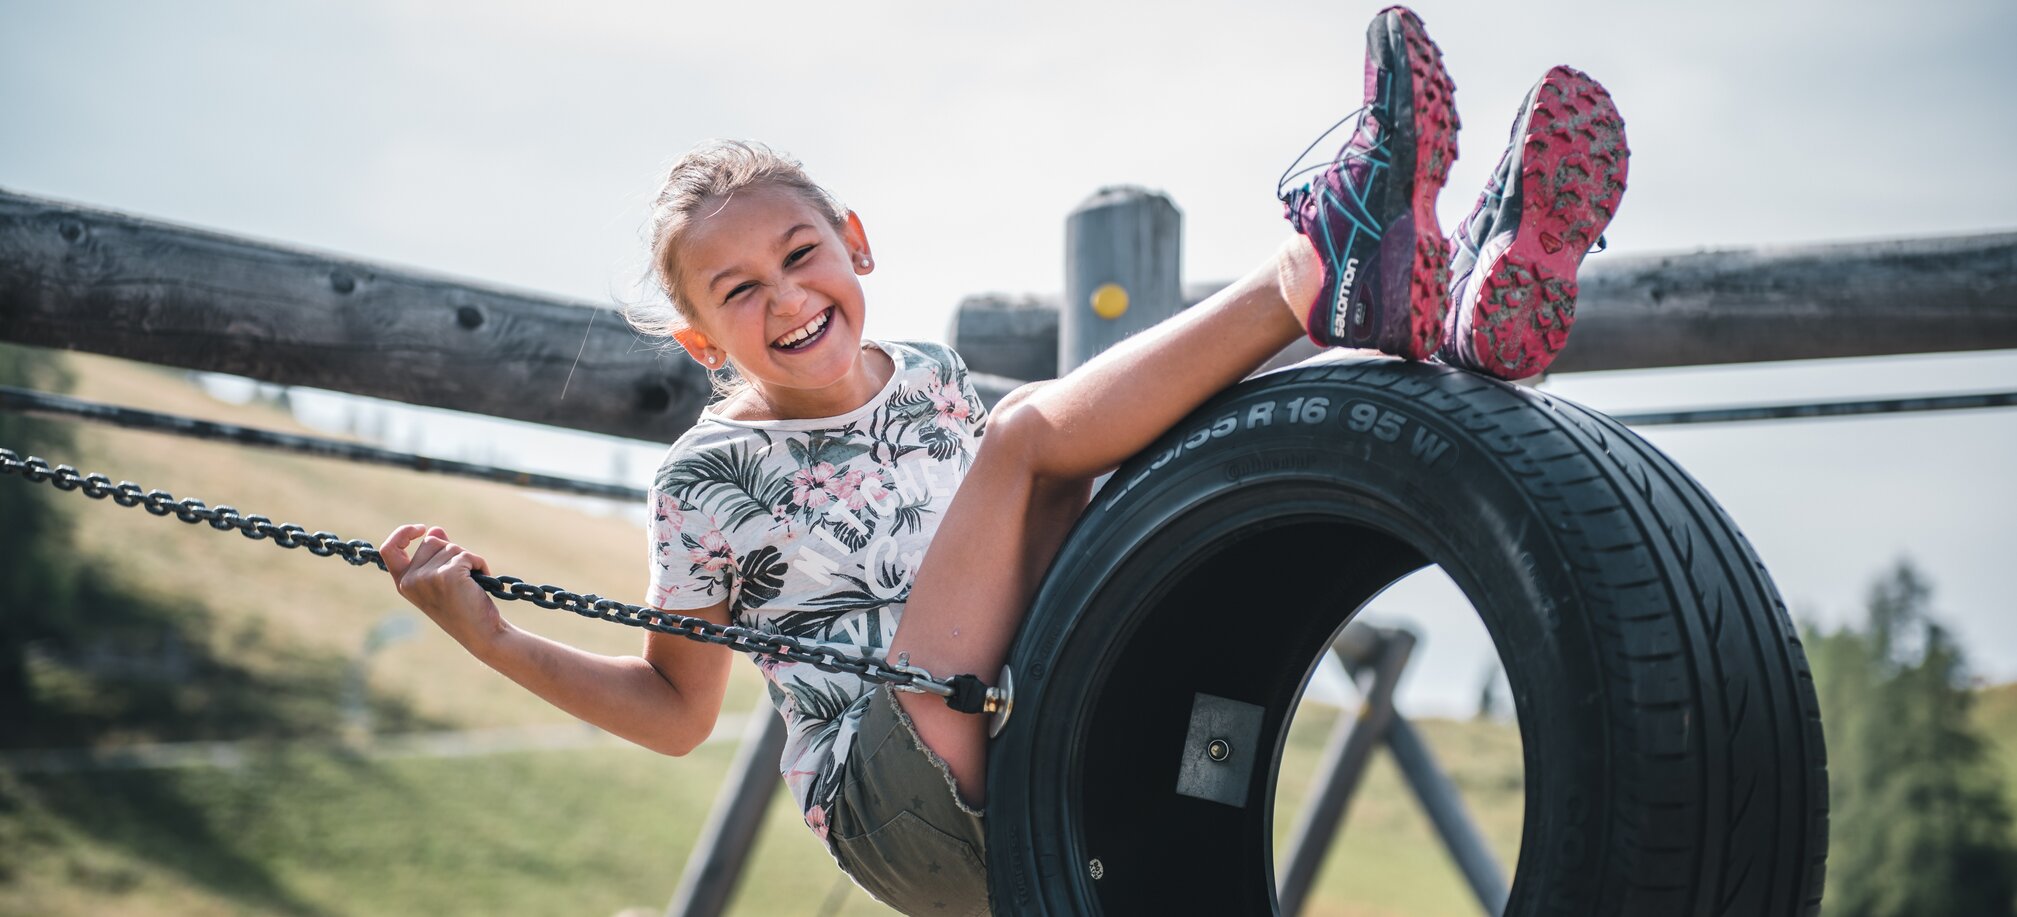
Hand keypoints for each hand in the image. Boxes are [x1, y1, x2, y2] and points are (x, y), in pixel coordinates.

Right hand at [380, 524, 507, 652]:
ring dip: (468, 560)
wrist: (481, 633)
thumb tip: (435, 530)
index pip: (389, 549)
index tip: (421, 529)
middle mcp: (410, 580)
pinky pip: (467, 555)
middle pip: (432, 542)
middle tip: (462, 576)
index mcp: (403, 583)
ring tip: (471, 583)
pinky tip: (481, 581)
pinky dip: (479, 564)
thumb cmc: (463, 608)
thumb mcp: (441, 580)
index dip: (402, 533)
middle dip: (452, 552)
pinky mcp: (447, 575)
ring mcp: (427, 577)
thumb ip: (435, 556)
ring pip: (451, 547)